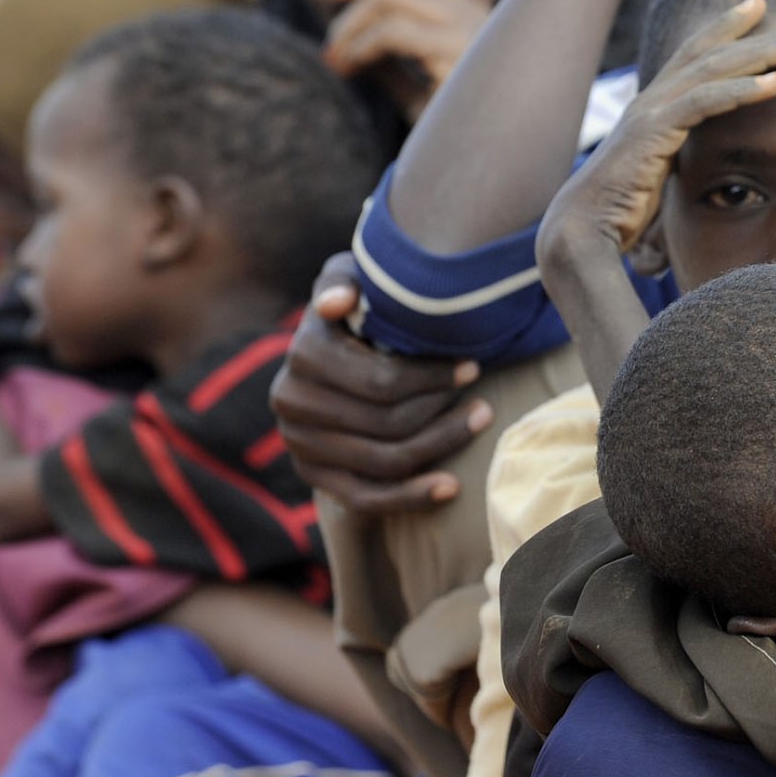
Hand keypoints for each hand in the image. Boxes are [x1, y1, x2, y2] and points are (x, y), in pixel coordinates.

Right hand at [270, 253, 490, 513]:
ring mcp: (299, 443)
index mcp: (303, 353)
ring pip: (383, 461)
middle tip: (484, 402)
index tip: (474, 367)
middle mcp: (291, 402)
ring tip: (479, 423)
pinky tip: (452, 486)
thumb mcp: (352, 278)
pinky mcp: (313, 475)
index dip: (434, 378)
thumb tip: (338, 303)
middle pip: (386, 424)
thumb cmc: (362, 306)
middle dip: (443, 412)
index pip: (380, 382)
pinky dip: (411, 497)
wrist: (337, 349)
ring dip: (441, 446)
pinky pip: (365, 499)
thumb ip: (344, 280)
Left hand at [321, 0, 492, 123]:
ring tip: (337, 60)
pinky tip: (352, 67)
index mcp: (472, 18)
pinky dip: (362, 44)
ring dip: (352, 25)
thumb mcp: (421, 93)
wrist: (498, 167)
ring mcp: (471, 33)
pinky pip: (396, 32)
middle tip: (330, 45)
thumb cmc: (463, 136)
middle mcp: (476, 17)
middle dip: (352, 2)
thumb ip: (392, 65)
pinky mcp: (459, 58)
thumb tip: (345, 43)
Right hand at [541, 0, 775, 256]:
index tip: (760, 12)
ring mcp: (650, 111)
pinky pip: (704, 101)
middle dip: (754, 32)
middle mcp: (650, 101)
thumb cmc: (618, 214)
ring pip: (713, 69)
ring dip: (761, 53)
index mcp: (653, 109)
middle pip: (708, 52)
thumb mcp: (658, 179)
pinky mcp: (653, 131)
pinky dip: (742, 90)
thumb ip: (678, 163)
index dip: (727, 32)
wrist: (582, 230)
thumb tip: (697, 173)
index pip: (694, 59)